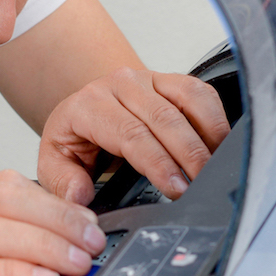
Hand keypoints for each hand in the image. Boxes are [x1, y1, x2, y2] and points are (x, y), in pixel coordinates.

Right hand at [0, 171, 105, 275]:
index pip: (8, 185)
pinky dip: (13, 273)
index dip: (57, 202)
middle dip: (58, 219)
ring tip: (76, 265)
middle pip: (3, 198)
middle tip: (91, 245)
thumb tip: (77, 246)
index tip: (90, 225)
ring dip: (44, 244)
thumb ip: (17, 251)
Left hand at [36, 68, 230, 203]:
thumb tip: (80, 197)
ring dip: (208, 136)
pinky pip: (201, 92)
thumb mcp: (54, 162)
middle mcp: (120, 85)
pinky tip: (221, 145)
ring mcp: (148, 78)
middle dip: (189, 155)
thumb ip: (62, 182)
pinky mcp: (170, 79)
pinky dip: (216, 118)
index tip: (176, 188)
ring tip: (217, 168)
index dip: (158, 162)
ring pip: (188, 101)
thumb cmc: (75, 137)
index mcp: (89, 105)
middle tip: (202, 185)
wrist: (84, 106)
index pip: (130, 133)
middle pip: (165, 119)